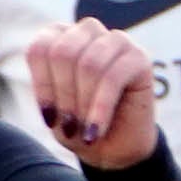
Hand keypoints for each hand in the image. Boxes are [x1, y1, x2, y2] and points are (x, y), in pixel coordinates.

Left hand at [23, 19, 157, 168]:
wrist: (114, 149)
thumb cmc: (78, 125)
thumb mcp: (52, 110)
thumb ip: (47, 85)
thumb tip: (47, 60)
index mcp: (60, 36)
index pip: (40, 49)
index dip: (43, 87)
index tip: (50, 118)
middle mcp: (88, 31)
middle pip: (63, 53)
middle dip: (64, 96)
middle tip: (70, 127)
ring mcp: (116, 40)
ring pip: (89, 64)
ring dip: (83, 104)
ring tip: (84, 131)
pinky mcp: (139, 57)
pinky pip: (113, 78)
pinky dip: (100, 109)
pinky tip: (95, 131)